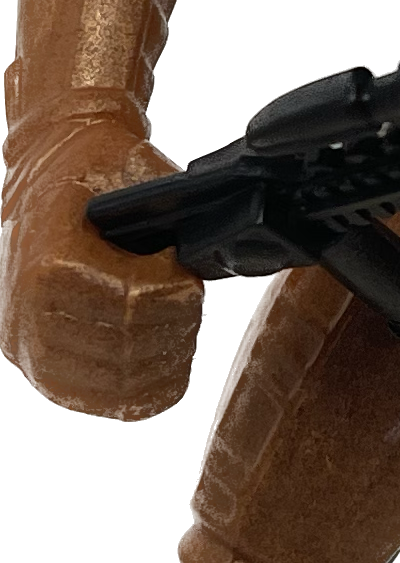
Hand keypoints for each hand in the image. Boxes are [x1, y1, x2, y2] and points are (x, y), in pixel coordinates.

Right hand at [0, 119, 204, 419]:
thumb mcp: (140, 181)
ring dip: (159, 360)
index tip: (184, 277)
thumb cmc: (100, 169)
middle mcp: (29, 314)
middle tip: (185, 303)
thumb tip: (210, 263)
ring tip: (175, 327)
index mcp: (51, 266)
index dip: (175, 298)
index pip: (133, 309)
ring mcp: (27, 344)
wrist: (46, 165)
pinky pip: (91, 397)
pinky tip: (161, 362)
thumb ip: (171, 228)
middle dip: (172, 330)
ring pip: (114, 386)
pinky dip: (136, 387)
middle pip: (127, 354)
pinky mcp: (32, 359)